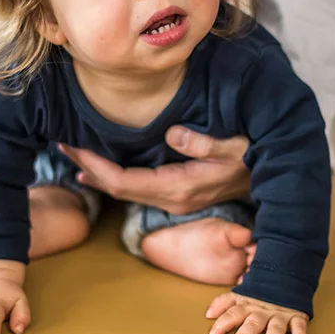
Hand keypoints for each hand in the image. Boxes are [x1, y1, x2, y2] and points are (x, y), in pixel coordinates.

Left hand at [58, 126, 249, 214]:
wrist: (273, 180)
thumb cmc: (253, 156)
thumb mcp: (233, 146)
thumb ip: (202, 142)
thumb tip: (172, 134)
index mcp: (178, 187)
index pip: (124, 182)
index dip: (95, 166)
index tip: (72, 146)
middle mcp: (172, 198)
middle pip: (117, 189)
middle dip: (87, 167)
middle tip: (61, 144)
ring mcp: (175, 200)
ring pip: (125, 191)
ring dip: (98, 173)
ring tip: (73, 155)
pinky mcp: (179, 195)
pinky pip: (137, 189)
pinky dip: (114, 178)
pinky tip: (102, 171)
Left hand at [206, 292, 308, 333]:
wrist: (286, 277)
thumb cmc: (259, 294)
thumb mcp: (241, 295)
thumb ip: (223, 303)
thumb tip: (208, 314)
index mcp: (248, 305)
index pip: (233, 313)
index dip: (223, 323)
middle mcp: (263, 310)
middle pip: (252, 323)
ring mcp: (280, 313)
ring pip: (276, 326)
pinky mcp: (296, 315)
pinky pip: (299, 326)